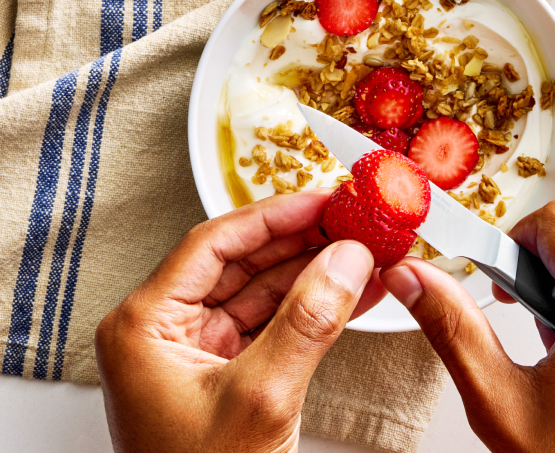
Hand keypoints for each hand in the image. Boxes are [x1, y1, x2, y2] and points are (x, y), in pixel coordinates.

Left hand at [95, 189, 384, 452]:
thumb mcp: (260, 398)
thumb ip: (308, 321)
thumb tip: (347, 260)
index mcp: (146, 324)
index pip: (214, 243)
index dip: (274, 215)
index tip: (321, 200)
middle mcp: (167, 330)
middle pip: (242, 262)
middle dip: (303, 242)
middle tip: (352, 221)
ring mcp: (199, 351)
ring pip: (264, 291)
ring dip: (316, 273)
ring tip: (365, 253)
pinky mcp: (229, 370)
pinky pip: (276, 323)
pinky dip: (315, 308)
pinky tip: (353, 292)